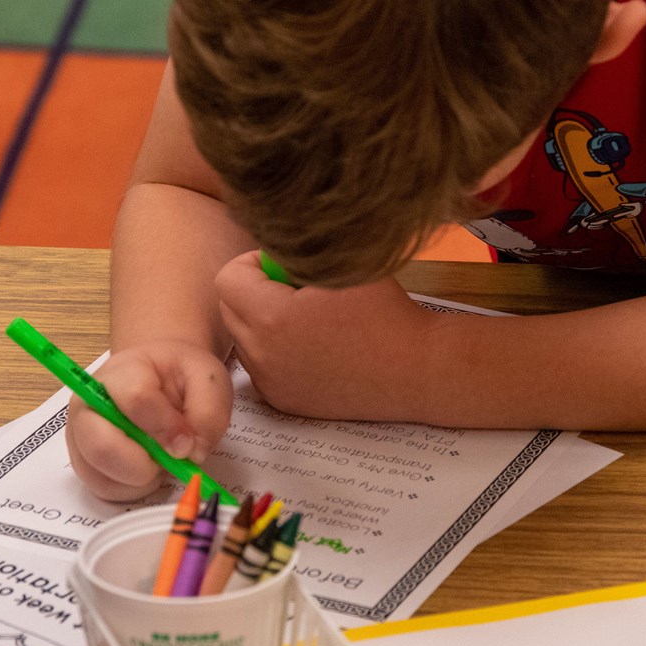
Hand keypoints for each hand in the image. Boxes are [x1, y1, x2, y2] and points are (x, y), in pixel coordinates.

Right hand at [64, 340, 233, 500]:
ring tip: (161, 456)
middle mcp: (88, 405)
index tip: (188, 443)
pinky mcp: (85, 464)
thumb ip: (208, 412)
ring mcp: (80, 437)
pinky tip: (150, 468)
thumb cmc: (181, 377)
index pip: (136, 400)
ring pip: (103, 476)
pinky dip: (135, 488)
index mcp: (120, 373)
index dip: (166, 428)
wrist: (161, 378)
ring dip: (142, 478)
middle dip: (145, 465)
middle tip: (171, 458)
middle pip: (102, 447)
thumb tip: (191, 453)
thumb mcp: (208, 381)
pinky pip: (106, 489)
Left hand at [215, 251, 431, 418]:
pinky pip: (261, 368)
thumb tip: (271, 244)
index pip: (227, 278)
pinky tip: (313, 348)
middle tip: (298, 290)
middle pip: (229, 310)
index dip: (254, 264)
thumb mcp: (345, 265)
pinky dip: (276, 353)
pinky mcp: (284, 401)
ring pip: (244, 340)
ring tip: (308, 320)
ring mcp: (272, 383)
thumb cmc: (386, 312)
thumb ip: (300, 249)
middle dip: (255, 293)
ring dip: (263, 324)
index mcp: (272, 317)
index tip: (287, 266)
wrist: (418, 370)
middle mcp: (262, 355)